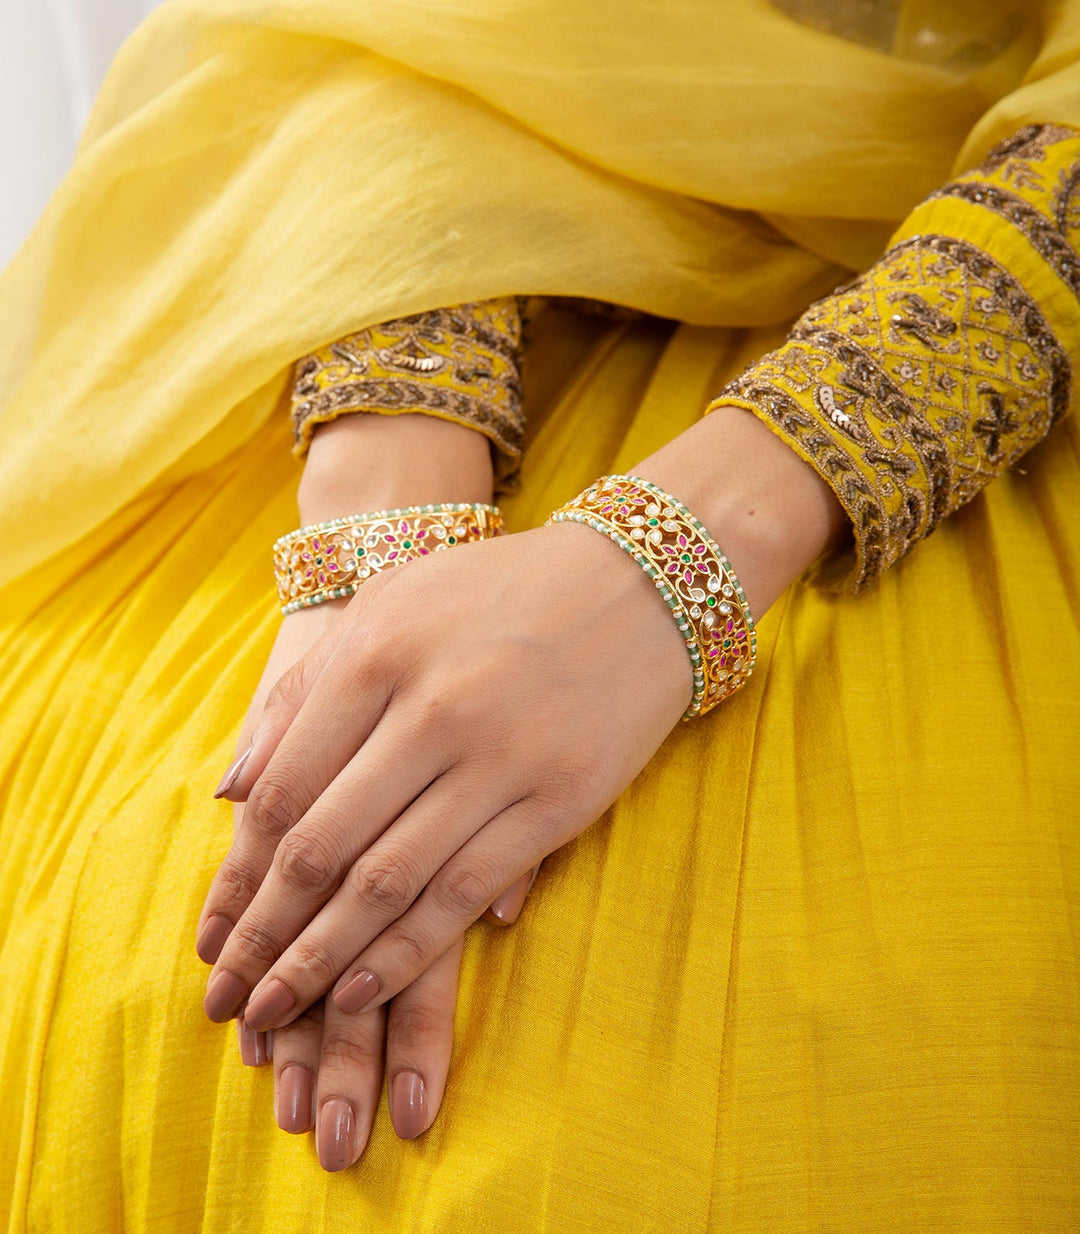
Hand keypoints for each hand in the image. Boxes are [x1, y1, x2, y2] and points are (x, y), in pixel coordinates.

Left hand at [201, 586, 530, 1164]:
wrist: (638, 586)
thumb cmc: (499, 594)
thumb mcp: (392, 605)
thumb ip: (306, 690)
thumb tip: (230, 792)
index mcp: (378, 653)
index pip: (286, 788)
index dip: (239, 876)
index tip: (213, 937)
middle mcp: (433, 709)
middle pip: (325, 845)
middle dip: (267, 934)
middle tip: (229, 998)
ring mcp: (501, 758)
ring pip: (389, 881)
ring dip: (324, 957)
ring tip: (279, 1008)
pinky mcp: (559, 800)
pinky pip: (468, 889)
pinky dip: (409, 947)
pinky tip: (364, 985)